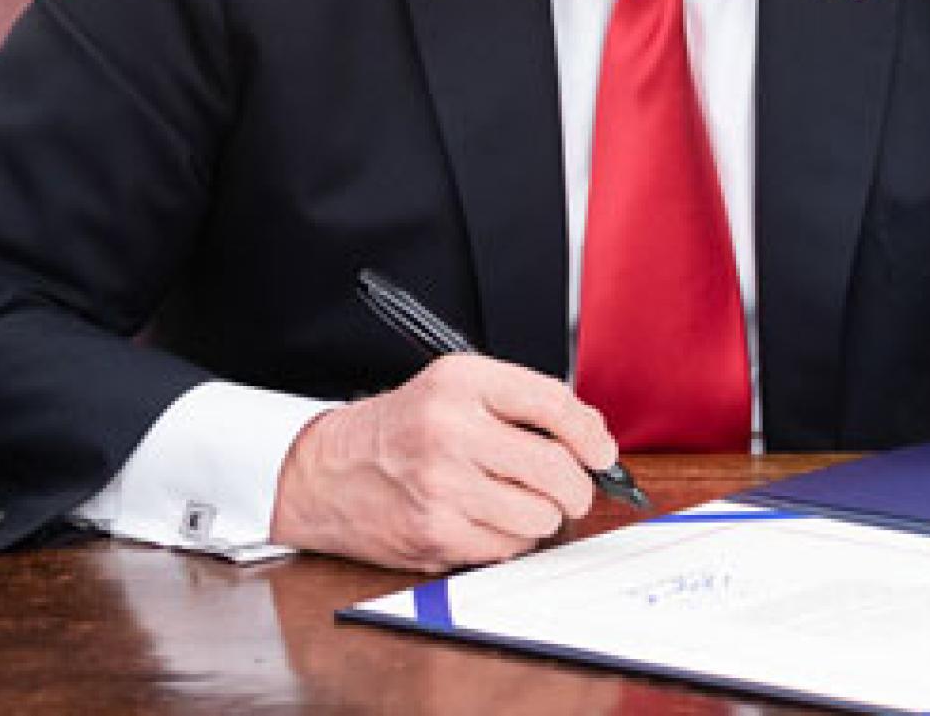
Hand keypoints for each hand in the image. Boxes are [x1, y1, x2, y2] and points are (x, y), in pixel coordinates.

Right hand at [270, 354, 616, 570]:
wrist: (328, 471)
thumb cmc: (403, 428)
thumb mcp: (455, 387)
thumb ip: (521, 401)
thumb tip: (591, 435)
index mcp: (461, 382)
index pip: (551, 402)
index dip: (589, 432)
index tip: (602, 451)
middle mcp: (451, 430)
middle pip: (555, 468)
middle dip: (577, 486)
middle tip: (573, 489)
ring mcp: (441, 486)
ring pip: (539, 516)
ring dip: (541, 515)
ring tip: (516, 501)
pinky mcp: (435, 534)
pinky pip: (508, 547)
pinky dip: (510, 539)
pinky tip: (486, 519)